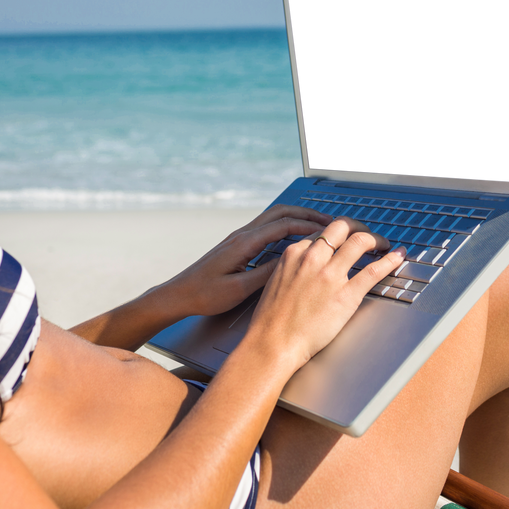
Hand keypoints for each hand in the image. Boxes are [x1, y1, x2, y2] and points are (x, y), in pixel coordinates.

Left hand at [148, 204, 334, 319]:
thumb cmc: (205, 295)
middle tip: (329, 222)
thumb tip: (293, 261)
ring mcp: (239, 237)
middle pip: (280, 213)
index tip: (329, 229)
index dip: (309, 226)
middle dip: (306, 215)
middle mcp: (242, 235)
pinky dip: (285, 225)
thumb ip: (266, 274)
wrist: (180, 294)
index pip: (283, 225)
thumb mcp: (239, 289)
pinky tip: (294, 236)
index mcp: (244, 243)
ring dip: (296, 217)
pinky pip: (267, 227)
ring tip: (317, 225)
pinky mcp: (237, 244)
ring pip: (273, 217)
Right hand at [244, 217, 406, 370]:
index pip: (321, 232)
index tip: (345, 239)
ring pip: (360, 241)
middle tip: (367, 235)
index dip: (338, 234)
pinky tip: (397, 256)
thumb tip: (305, 268)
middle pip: (342, 227)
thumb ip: (293, 269)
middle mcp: (313, 258)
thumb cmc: (271, 320)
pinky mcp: (346, 295)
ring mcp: (330, 275)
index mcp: (294, 254)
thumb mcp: (276, 282)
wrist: (272, 343)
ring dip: (377, 239)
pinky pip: (373, 270)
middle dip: (358, 227)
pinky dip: (390, 260)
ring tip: (384, 244)